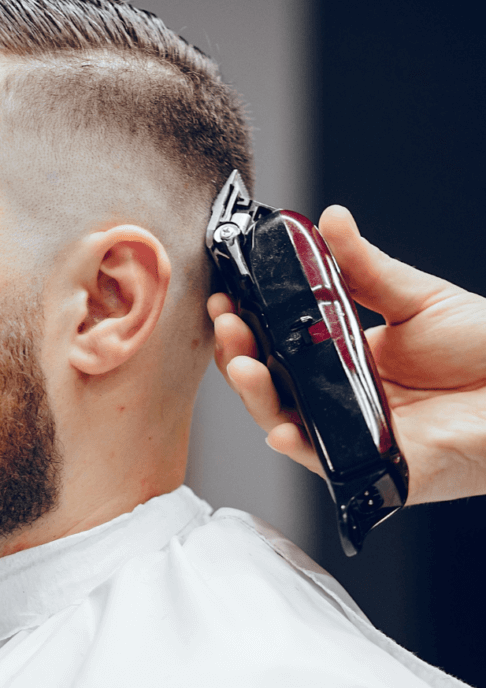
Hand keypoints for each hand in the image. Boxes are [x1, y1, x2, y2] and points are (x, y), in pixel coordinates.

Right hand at [208, 205, 485, 504]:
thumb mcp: (416, 299)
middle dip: (237, 354)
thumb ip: (366, 268)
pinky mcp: (373, 467)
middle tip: (227, 323)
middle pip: (269, 384)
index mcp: (342, 361)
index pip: (277, 346)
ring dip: (254, 395)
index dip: (246, 325)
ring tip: (242, 363)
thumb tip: (330, 221)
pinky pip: (324, 461)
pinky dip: (298, 447)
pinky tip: (281, 428)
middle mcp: (338, 400)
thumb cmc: (485, 350)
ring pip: (284, 422)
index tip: (227, 298)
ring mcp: (351, 434)